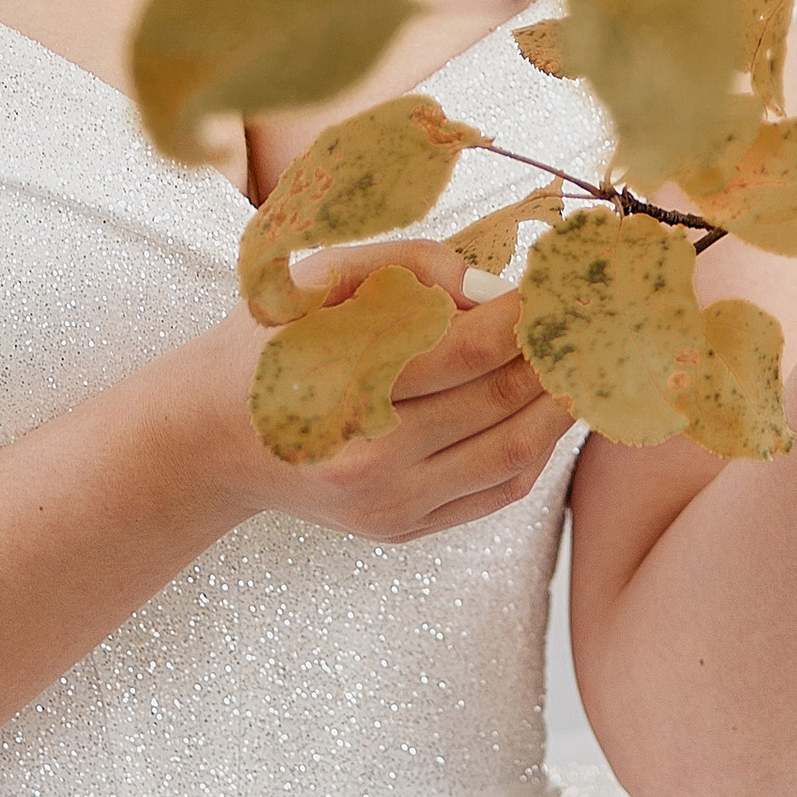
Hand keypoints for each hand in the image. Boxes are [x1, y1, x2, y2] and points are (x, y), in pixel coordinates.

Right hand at [184, 236, 577, 547]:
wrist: (213, 437)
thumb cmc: (270, 341)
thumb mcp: (318, 280)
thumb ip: (407, 266)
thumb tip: (496, 288)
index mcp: (342, 384)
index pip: (466, 349)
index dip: (523, 316)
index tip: (550, 288)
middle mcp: (368, 456)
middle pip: (499, 402)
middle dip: (553, 356)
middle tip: (584, 322)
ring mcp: (389, 503)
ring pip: (512, 454)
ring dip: (558, 406)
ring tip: (578, 364)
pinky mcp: (401, 530)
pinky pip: (495, 492)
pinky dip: (534, 449)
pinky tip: (543, 410)